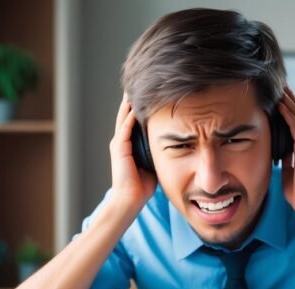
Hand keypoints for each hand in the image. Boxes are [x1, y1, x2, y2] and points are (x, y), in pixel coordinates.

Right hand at [109, 93, 156, 210]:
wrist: (130, 200)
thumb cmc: (143, 186)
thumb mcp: (153, 162)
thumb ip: (158, 150)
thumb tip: (175, 142)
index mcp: (129, 144)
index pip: (134, 119)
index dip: (140, 106)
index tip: (149, 92)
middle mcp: (122, 141)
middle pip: (126, 114)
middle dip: (132, 99)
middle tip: (140, 82)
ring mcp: (119, 144)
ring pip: (124, 117)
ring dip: (129, 103)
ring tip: (134, 88)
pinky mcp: (119, 149)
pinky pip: (125, 129)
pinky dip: (129, 117)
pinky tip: (135, 106)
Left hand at [277, 87, 294, 222]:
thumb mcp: (289, 173)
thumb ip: (286, 161)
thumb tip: (278, 153)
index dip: (290, 109)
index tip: (282, 97)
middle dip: (290, 100)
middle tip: (282, 84)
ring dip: (289, 102)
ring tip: (281, 87)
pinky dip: (288, 115)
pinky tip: (281, 104)